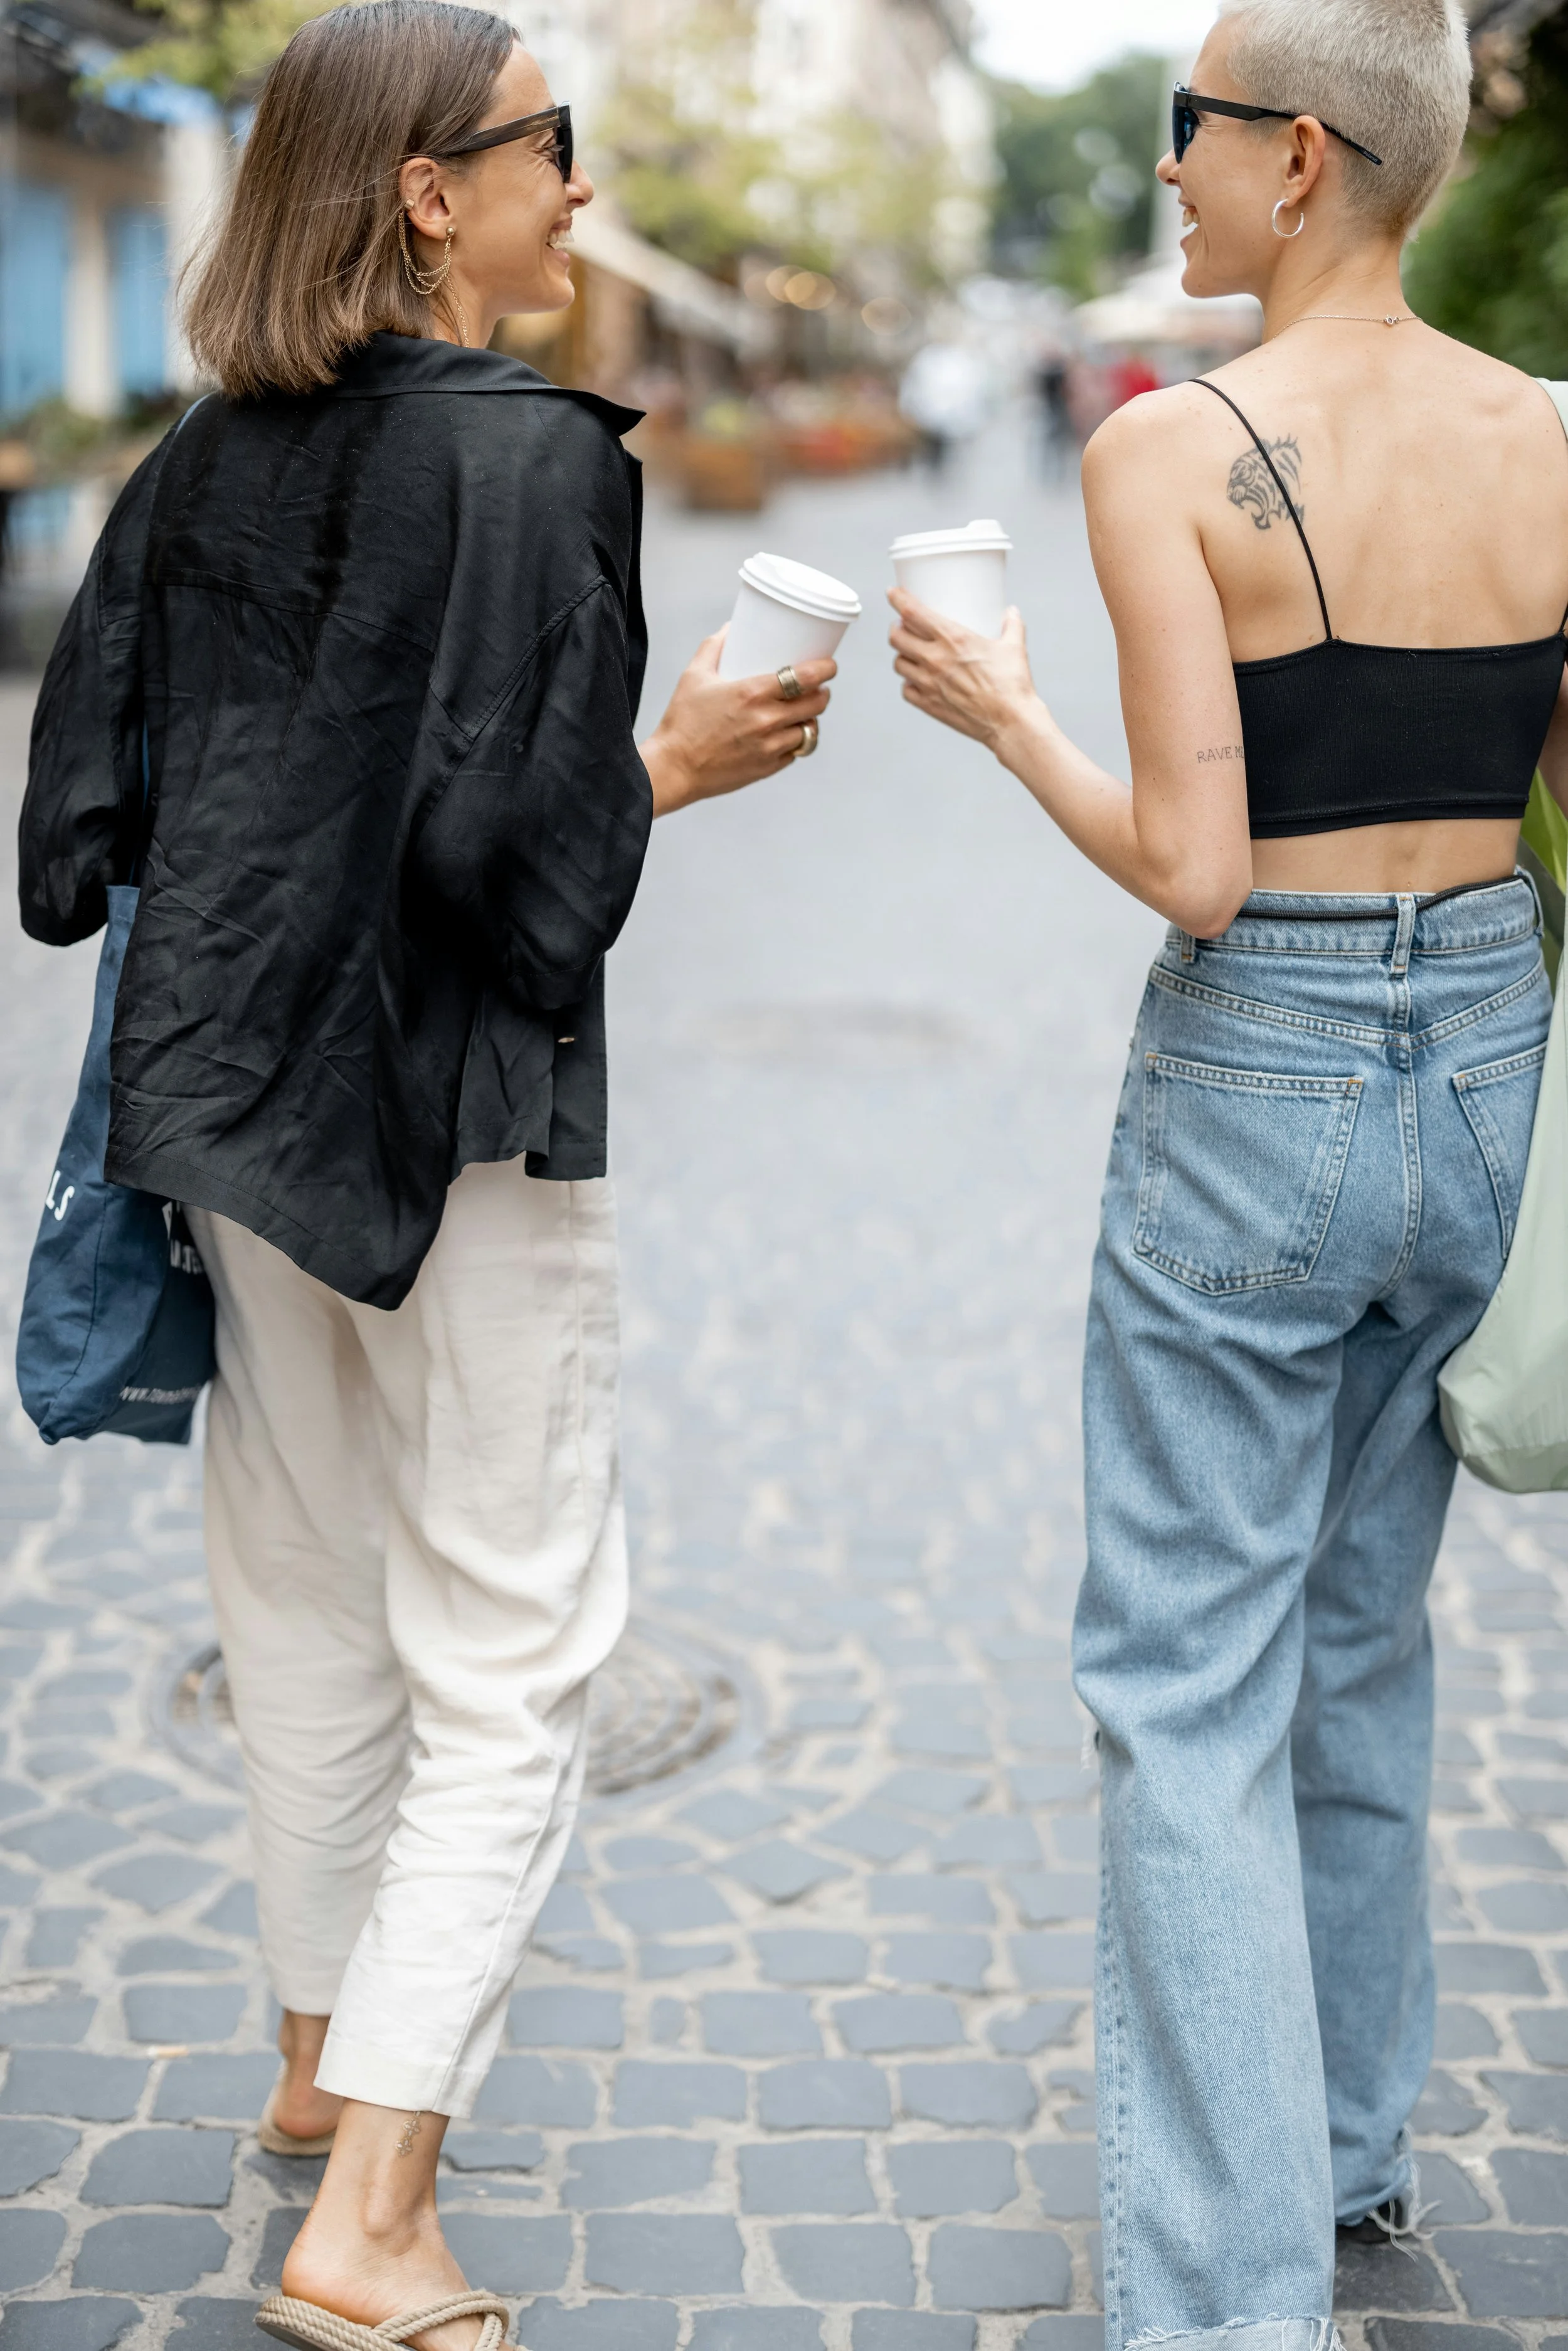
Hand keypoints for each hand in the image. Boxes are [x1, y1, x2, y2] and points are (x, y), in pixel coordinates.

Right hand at [640, 631, 834, 816]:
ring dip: (810, 718)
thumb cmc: (682, 722)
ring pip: (810, 729)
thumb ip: (714, 646)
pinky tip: (787, 734)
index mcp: (753, 693)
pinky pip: (796, 751)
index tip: (829, 665)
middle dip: (822, 692)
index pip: (806, 677)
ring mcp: (770, 747)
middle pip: (816, 703)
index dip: (825, 669)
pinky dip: (795, 741)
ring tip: (802, 712)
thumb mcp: (695, 675)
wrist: (675, 768)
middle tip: (817, 687)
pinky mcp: (768, 768)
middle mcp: (767, 720)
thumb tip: (731, 628)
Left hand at [888, 588, 1038, 749]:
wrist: (1009, 721)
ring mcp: (928, 683)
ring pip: (898, 663)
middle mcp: (935, 659)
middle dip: (895, 628)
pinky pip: (906, 690)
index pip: (912, 612)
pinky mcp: (928, 704)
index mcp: (953, 639)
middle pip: (896, 637)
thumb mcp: (1014, 647)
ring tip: (910, 653)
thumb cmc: (1011, 686)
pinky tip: (916, 680)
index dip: (897, 599)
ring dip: (901, 655)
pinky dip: (908, 683)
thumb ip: (1012, 626)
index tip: (892, 593)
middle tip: (902, 626)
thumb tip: (1011, 613)